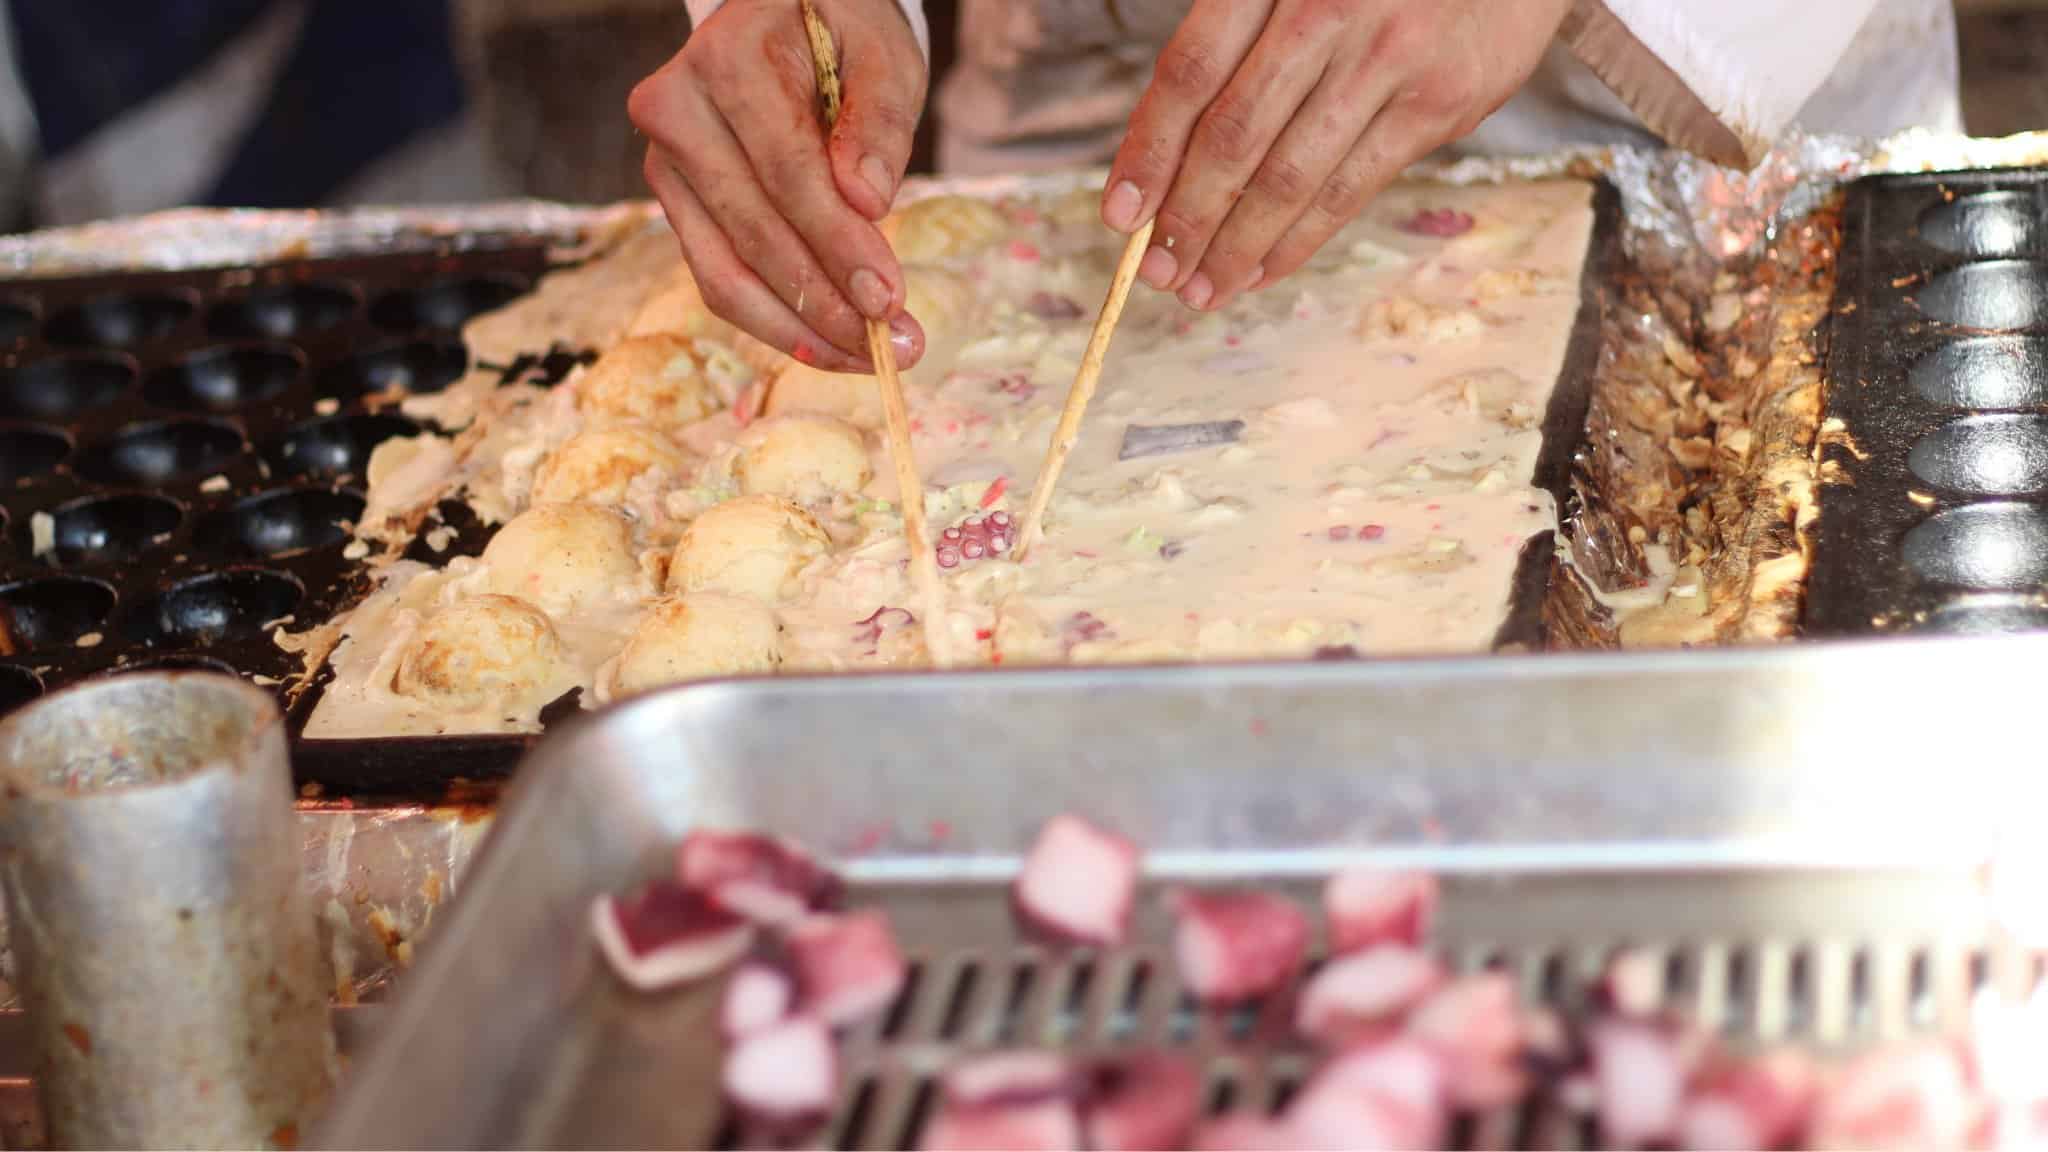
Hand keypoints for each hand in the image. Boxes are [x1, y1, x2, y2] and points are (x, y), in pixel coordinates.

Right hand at [629, 0, 928, 371]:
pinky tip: (829, 346)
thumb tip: (867, 203)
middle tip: (892, 345)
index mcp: (726, 62)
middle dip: (828, 300)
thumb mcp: (882, 58)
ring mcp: (667, 163)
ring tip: (869, 357)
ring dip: (800, 330)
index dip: (838, 244)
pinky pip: (719, 278)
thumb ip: (878, 123)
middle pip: (754, 231)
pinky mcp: (677, 204)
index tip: (889, 298)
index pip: (787, 174)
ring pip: (727, 272)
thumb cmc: (842, 34)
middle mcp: (677, 112)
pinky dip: (775, 321)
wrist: (786, 22)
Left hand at [1100, 0, 1571, 311]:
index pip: (1192, 73)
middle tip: (1156, 272)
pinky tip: (1261, 270)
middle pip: (1235, 135)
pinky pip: (1352, 188)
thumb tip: (1169, 153)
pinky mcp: (1440, 103)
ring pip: (1292, 175)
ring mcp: (1390, 58)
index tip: (1119, 214)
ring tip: (1200, 289)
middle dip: (1187, 216)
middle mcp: (1329, 10)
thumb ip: (1238, 36)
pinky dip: (1299, 240)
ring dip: (1236, 245)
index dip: (1148, 151)